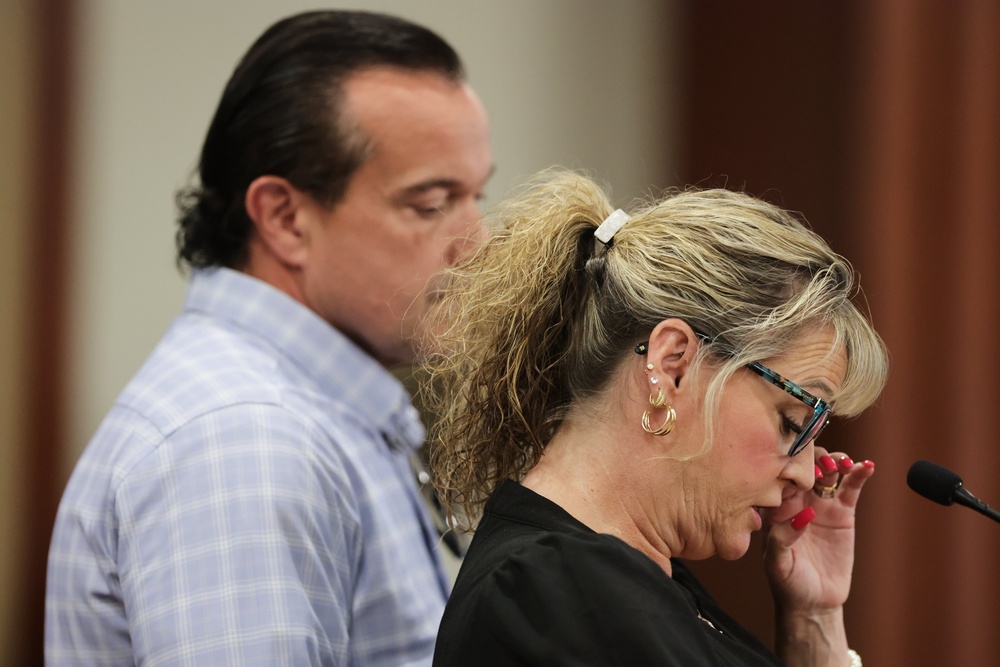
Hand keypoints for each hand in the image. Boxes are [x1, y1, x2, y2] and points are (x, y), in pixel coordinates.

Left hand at [762, 446, 875, 612]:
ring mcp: (820, 504)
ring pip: (827, 472)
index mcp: (773, 509)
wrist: (815, 602)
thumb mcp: (778, 564)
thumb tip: (802, 516)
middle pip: (804, 469)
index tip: (798, 475)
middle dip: (812, 461)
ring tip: (842, 465)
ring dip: (834, 461)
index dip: (788, 473)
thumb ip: (781, 540)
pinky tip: (867, 466)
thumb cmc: (788, 583)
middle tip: (822, 468)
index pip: (778, 481)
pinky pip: (851, 488)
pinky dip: (859, 475)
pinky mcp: (842, 512)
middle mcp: (796, 500)